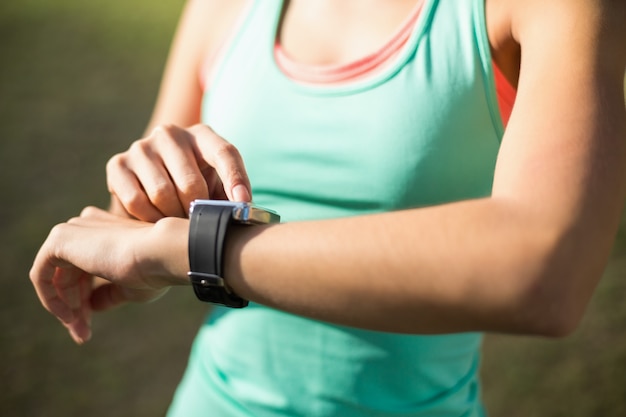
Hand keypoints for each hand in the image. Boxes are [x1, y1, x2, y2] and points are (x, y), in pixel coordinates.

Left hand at [29, 207, 188, 343]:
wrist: (161, 253)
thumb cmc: (154, 269)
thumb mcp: (130, 287)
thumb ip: (108, 293)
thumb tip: (92, 307)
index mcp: (106, 231)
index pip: (84, 269)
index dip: (85, 300)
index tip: (91, 327)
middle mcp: (87, 226)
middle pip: (68, 275)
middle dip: (75, 308)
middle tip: (83, 335)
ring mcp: (72, 230)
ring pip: (56, 277)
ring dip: (66, 308)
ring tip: (81, 332)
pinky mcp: (59, 239)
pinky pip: (41, 274)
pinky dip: (50, 298)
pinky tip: (68, 317)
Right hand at [106, 124, 251, 220]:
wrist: (151, 190)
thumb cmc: (196, 190)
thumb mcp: (217, 188)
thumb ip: (230, 195)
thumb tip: (242, 208)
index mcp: (202, 135)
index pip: (225, 153)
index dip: (236, 180)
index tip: (242, 204)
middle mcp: (170, 134)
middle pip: (191, 183)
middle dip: (197, 212)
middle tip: (199, 226)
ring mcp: (141, 147)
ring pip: (162, 194)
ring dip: (173, 217)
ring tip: (179, 223)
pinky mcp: (117, 164)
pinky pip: (136, 201)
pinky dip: (149, 218)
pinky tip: (156, 222)